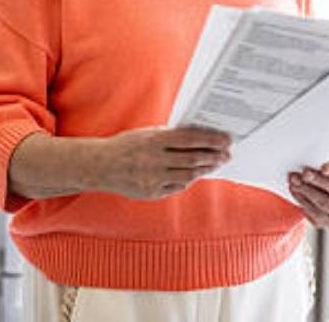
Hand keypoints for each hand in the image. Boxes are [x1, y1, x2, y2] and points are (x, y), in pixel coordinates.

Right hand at [95, 126, 231, 199]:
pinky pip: (177, 186)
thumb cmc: (127, 145)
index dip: (211, 140)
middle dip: (213, 156)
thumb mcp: (147, 134)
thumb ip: (170, 136)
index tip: (226, 139)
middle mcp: (154, 161)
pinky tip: (197, 173)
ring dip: (205, 169)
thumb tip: (198, 136)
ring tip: (216, 163)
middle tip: (227, 154)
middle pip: (192, 159)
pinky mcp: (151, 193)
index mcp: (154, 141)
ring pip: (188, 175)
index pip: (190, 139)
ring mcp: (153, 179)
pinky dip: (189, 179)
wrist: (101, 167)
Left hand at [287, 162, 328, 228]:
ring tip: (295, 181)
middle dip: (319, 181)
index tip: (323, 167)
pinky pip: (316, 214)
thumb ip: (327, 166)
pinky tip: (295, 190)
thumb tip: (311, 168)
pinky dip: (303, 201)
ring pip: (326, 204)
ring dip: (308, 191)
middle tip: (305, 173)